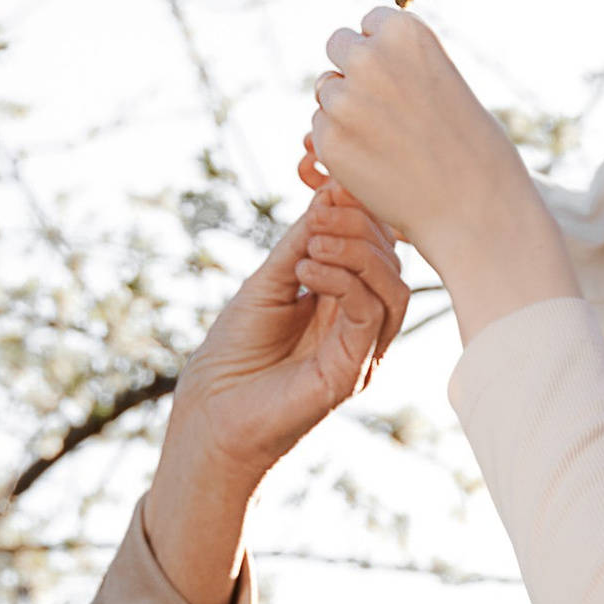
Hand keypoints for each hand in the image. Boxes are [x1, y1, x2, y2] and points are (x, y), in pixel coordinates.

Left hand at [144, 196, 409, 603]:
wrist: (210, 418)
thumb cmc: (232, 357)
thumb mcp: (267, 283)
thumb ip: (301, 242)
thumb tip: (331, 192)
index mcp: (343, 304)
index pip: (376, 248)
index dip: (362, 213)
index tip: (330, 185)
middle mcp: (361, 328)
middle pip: (393, 263)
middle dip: (361, 227)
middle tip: (320, 215)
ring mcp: (361, 352)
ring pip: (393, 288)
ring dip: (356, 252)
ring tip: (310, 245)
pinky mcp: (352, 372)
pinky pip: (371, 315)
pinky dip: (344, 281)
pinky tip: (305, 271)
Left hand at [308, 8, 575, 339]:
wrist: (472, 206)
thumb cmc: (470, 145)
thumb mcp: (443, 80)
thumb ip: (401, 63)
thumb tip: (358, 57)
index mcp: (404, 32)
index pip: (369, 22)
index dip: (383, 50)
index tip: (400, 77)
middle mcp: (368, 58)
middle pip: (337, 46)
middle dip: (353, 70)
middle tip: (382, 106)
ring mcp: (344, 100)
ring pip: (326, 90)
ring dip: (344, 108)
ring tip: (387, 139)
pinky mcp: (329, 140)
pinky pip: (320, 130)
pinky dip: (339, 144)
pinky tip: (375, 163)